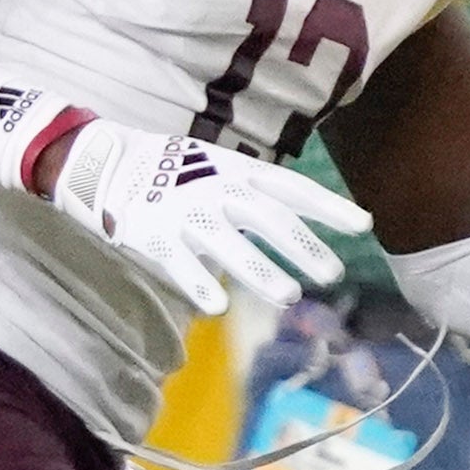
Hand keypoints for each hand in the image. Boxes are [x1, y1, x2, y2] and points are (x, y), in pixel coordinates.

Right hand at [46, 119, 370, 313]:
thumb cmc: (176, 172)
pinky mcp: (154, 235)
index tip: (363, 225)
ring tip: (288, 295)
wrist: (106, 162)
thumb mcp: (220, 168)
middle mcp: (216, 189)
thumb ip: (257, 196)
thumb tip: (302, 230)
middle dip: (302, 246)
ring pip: (228, 244)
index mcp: (237, 171)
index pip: (291, 188)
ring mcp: (185, 212)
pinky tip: (219, 307)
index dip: (328, 206)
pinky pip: (180, 263)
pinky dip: (199, 284)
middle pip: (267, 218)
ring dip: (260, 270)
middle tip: (332, 273)